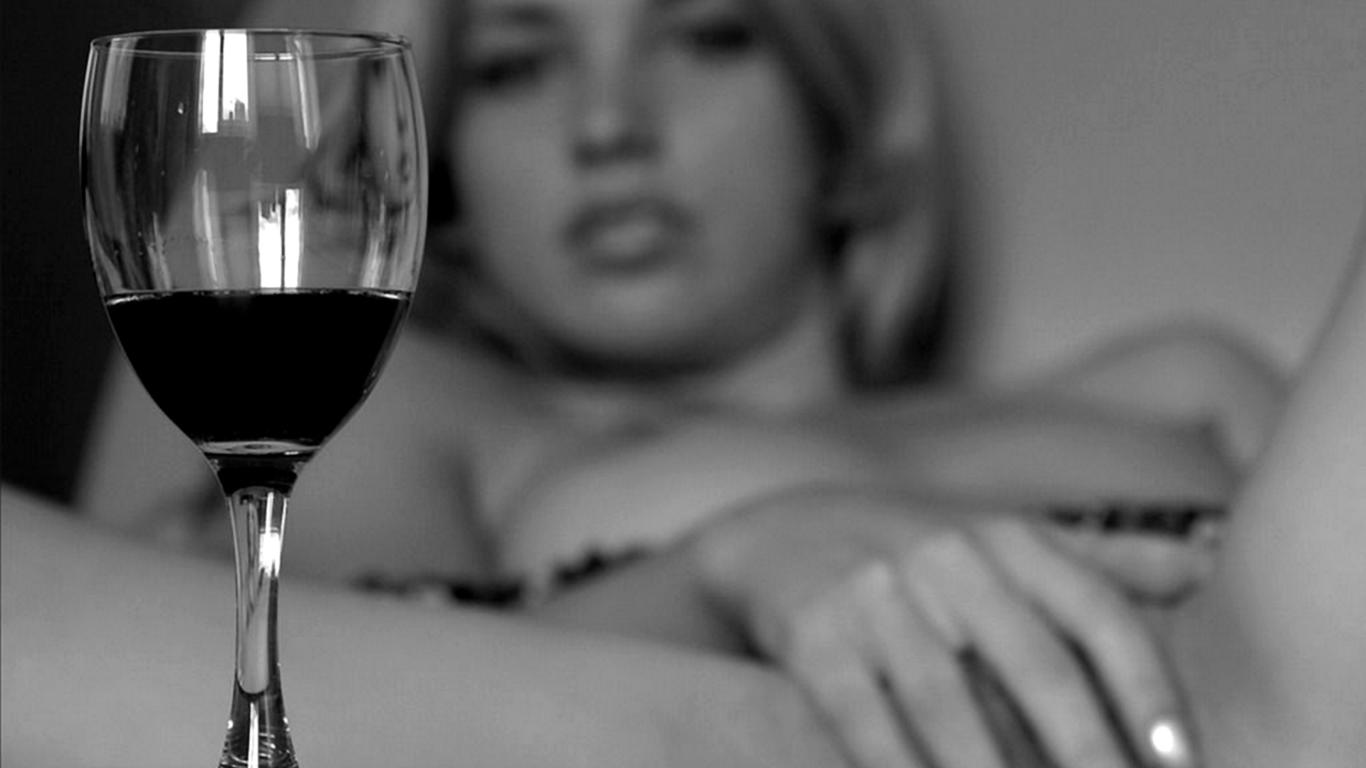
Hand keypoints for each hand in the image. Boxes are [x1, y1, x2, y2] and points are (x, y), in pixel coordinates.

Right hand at [693, 486, 1197, 767]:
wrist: (780, 533)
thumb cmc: (922, 551)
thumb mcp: (1008, 537)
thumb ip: (1105, 560)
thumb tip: (1208, 568)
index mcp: (1008, 536)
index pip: (1095, 610)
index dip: (1146, 686)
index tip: (1180, 761)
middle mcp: (947, 556)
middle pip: (1034, 664)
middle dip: (1087, 752)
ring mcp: (876, 595)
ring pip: (948, 704)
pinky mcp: (814, 637)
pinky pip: (863, 721)